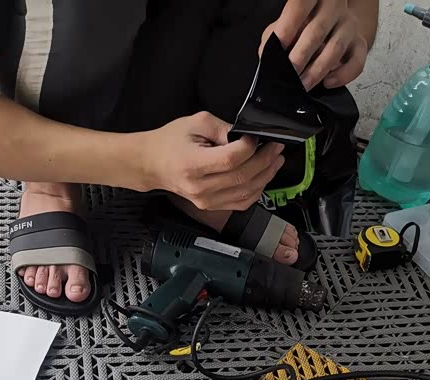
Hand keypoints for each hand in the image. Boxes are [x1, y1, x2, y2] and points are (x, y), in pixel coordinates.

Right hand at [141, 112, 284, 211]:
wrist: (152, 164)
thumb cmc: (170, 142)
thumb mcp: (195, 122)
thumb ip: (223, 128)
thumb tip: (246, 137)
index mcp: (193, 165)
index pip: (231, 159)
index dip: (250, 147)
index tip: (258, 137)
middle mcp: (201, 188)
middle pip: (243, 177)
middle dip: (265, 160)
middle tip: (276, 148)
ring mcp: (207, 201)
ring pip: (246, 193)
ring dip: (265, 176)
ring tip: (275, 161)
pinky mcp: (211, 206)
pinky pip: (241, 203)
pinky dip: (256, 191)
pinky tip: (263, 177)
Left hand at [261, 0, 368, 89]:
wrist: (330, 30)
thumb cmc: (303, 29)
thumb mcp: (286, 26)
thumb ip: (275, 36)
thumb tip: (268, 54)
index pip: (300, 6)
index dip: (288, 26)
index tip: (278, 46)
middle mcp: (334, 7)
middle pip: (317, 30)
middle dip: (300, 55)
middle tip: (289, 72)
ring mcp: (348, 25)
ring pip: (335, 48)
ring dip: (317, 70)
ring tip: (303, 84)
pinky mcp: (359, 43)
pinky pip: (356, 62)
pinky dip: (342, 75)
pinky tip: (327, 83)